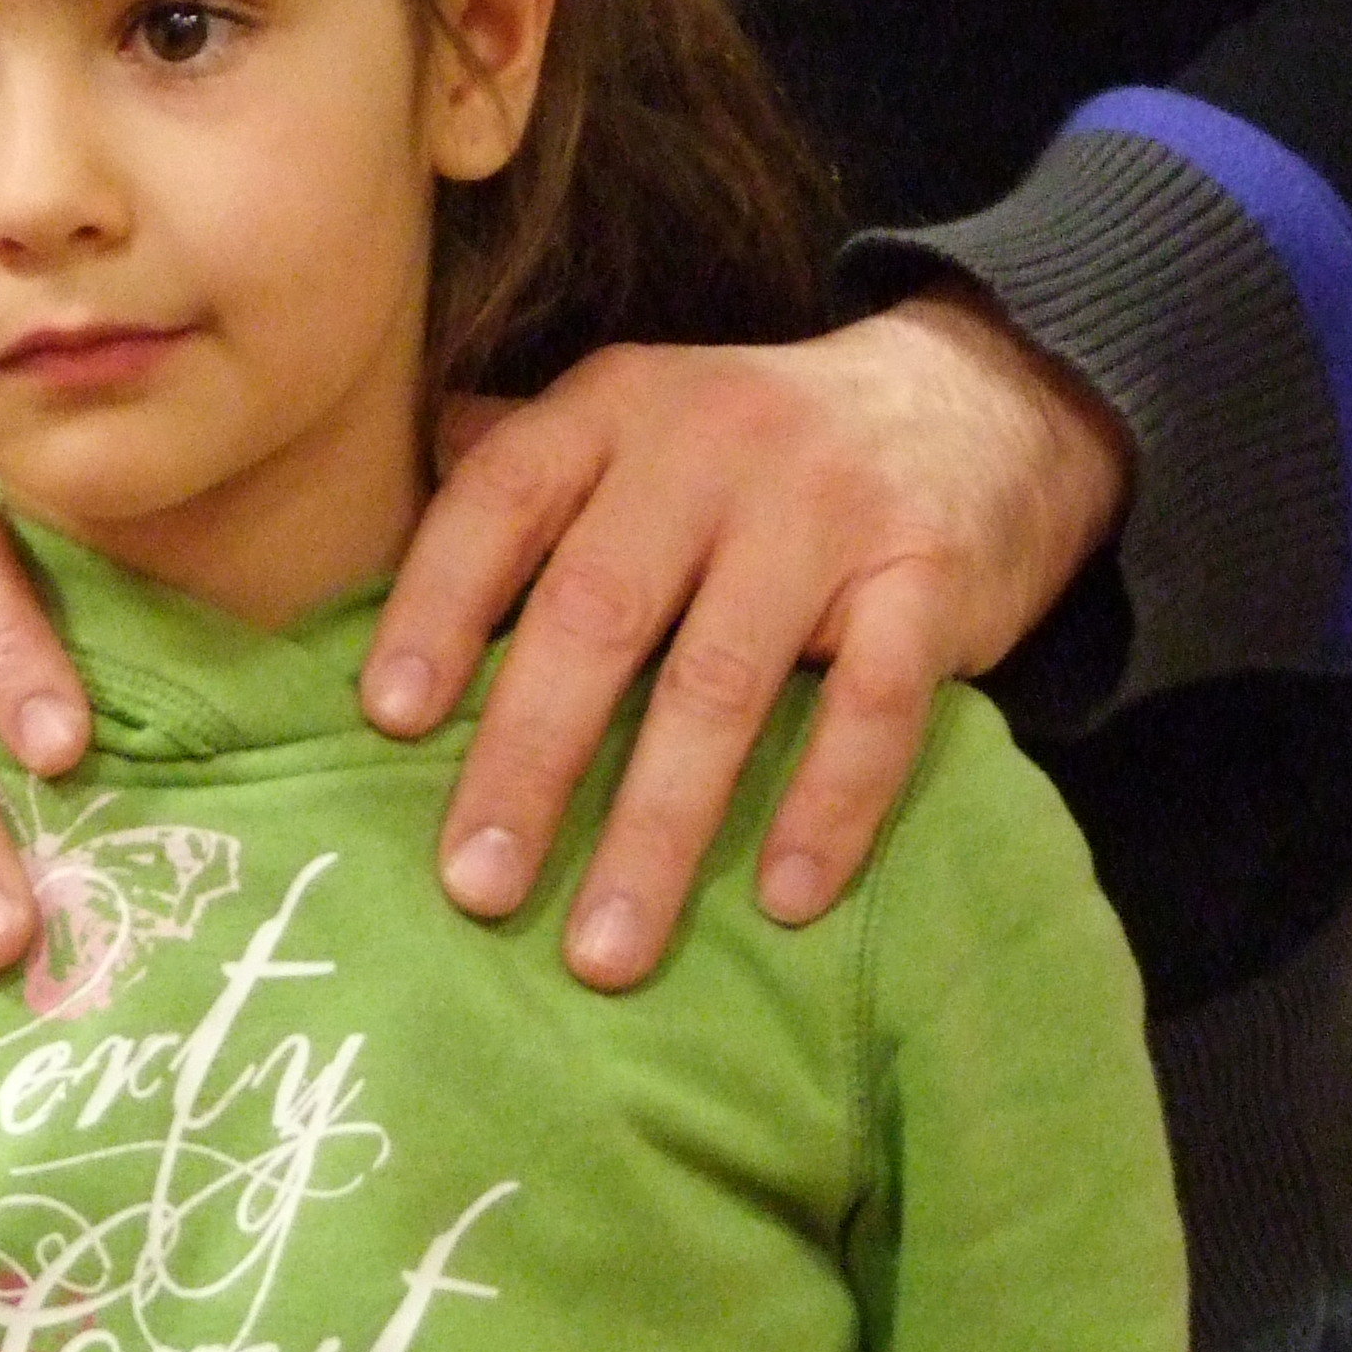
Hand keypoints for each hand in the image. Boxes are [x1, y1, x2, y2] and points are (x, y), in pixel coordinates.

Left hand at [362, 290, 1131, 987]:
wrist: (980, 401)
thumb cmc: (762, 450)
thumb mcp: (639, 423)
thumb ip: (522, 470)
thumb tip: (371, 538)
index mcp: (615, 407)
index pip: (502, 500)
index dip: (438, 607)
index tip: (389, 721)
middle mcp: (711, 442)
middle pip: (598, 610)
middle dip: (528, 758)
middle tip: (476, 885)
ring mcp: (827, 507)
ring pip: (722, 682)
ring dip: (657, 828)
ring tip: (604, 950)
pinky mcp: (929, 576)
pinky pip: (872, 707)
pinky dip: (828, 807)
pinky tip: (786, 898)